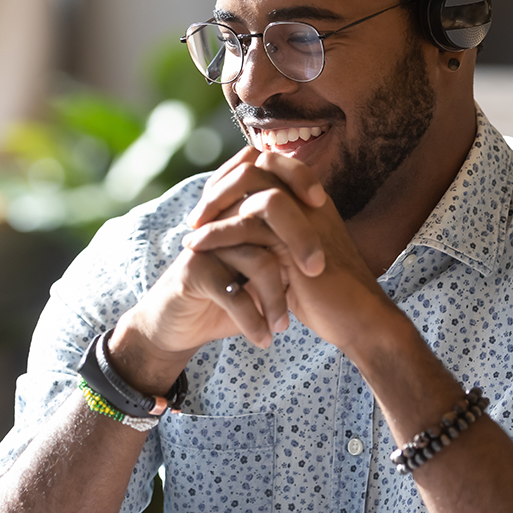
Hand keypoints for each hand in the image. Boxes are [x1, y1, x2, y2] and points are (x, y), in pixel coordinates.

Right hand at [109, 149, 323, 388]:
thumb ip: (286, 251)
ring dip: (276, 298)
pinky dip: (253, 320)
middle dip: (300, 241)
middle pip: (268, 210)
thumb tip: (333, 241)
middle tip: (316, 271)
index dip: (299, 178)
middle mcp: (222, 220)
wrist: (179, 326)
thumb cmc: (228, 296)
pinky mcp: (193, 271)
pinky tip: (263, 339)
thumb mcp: (260, 272)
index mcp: (239, 210)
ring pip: (258, 259)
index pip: (270, 173)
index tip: (324, 205)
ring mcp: (207, 243)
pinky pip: (234, 293)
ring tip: (284, 326)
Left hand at [182, 148, 394, 353]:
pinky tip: (196, 246)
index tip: (211, 204)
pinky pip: (248, 223)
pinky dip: (216, 232)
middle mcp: (310, 200)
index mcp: (312, 200)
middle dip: (220, 186)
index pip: (269, 164)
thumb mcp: (295, 259)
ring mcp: (306, 216)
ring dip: (214, 204)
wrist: (358, 321)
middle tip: (196, 216)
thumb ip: (275, 237)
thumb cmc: (327, 296)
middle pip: (257, 165)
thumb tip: (240, 229)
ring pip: (251, 186)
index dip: (234, 176)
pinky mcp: (297, 241)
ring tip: (192, 230)